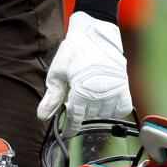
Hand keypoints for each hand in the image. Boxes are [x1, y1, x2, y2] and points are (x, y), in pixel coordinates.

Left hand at [37, 11, 131, 134]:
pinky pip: (121, 109)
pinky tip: (104, 101)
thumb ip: (51, 97)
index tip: (67, 133)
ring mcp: (114, 90)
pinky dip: (113, 109)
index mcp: (81, 90)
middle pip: (88, 115)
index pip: (76, 118)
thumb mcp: (57, 72)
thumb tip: (42, 116)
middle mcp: (100, 93)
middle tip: (76, 98)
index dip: (71, 127)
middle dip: (80, 111)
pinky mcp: (124, 86)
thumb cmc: (73, 51)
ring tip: (88, 94)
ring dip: (95, 109)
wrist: (94, 33)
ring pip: (104, 113)